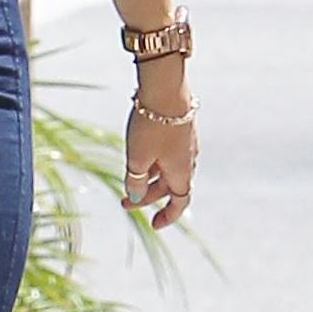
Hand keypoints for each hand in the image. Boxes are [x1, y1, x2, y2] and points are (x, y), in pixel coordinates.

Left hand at [124, 90, 195, 228]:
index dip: (168, 216)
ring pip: (167, 168)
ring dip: (149, 178)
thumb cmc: (151, 126)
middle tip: (124, 202)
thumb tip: (134, 197)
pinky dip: (154, 161)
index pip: (180, 202)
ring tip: (127, 176)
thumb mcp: (136, 159)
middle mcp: (188, 159)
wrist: (165, 87)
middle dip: (147, 197)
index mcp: (181, 172)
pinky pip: (168, 152)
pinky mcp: (180, 128)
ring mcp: (185, 143)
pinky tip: (138, 152)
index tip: (154, 224)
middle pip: (169, 186)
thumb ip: (135, 182)